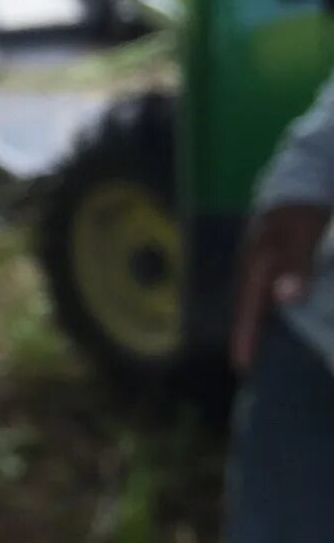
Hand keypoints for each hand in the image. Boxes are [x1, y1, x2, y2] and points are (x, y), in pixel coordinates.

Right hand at [232, 202, 331, 371]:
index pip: (247, 310)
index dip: (245, 338)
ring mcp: (262, 260)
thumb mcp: (300, 237)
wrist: (302, 174)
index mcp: (255, 267)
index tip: (241, 368)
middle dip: (248, 335)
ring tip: (263, 344)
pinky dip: (271, 304)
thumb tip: (285, 300)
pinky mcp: (274, 255)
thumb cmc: (300, 209)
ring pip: (257, 298)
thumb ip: (294, 267)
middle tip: (250, 364)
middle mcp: (252, 267)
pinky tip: (281, 310)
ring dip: (259, 320)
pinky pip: (268, 288)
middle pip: (247, 307)